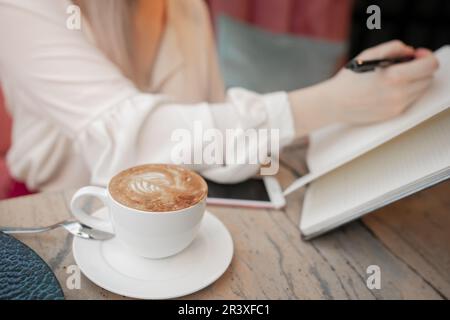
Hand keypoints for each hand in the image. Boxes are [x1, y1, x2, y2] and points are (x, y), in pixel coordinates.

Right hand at [289, 40, 438, 136]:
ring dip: (413, 81)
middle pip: (428, 78)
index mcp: (394, 76)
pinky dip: (404, 92)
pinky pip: (409, 100)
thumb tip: (409, 51)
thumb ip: (392, 48)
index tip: (417, 55)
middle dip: (420, 69)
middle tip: (407, 65)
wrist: (334, 103)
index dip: (426, 57)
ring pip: (420, 90)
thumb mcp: (369, 55)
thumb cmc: (349, 79)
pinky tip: (389, 88)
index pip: (429, 66)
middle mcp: (399, 93)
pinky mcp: (393, 114)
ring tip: (396, 77)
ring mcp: (397, 106)